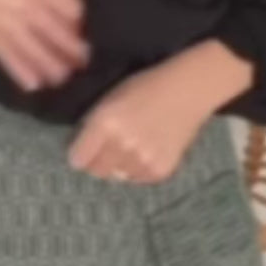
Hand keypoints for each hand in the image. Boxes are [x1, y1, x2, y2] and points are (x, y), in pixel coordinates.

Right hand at [0, 0, 89, 91]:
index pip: (67, 5)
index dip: (80, 19)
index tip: (88, 29)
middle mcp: (23, 3)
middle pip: (55, 30)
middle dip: (73, 48)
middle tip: (87, 63)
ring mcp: (3, 21)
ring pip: (34, 48)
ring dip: (52, 65)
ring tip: (66, 78)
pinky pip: (6, 56)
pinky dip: (20, 71)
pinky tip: (34, 84)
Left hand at [67, 41, 254, 182]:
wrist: (187, 90)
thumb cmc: (146, 87)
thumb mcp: (110, 98)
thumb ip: (93, 125)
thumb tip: (82, 151)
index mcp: (105, 123)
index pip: (78, 158)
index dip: (79, 154)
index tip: (83, 150)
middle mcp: (121, 145)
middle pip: (96, 172)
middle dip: (97, 162)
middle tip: (107, 149)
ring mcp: (142, 160)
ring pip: (118, 176)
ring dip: (119, 165)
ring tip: (132, 145)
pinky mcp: (160, 170)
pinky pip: (138, 178)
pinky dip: (138, 169)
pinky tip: (147, 149)